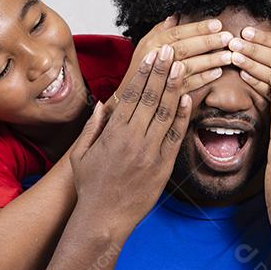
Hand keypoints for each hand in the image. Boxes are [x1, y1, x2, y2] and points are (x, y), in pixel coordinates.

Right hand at [71, 44, 192, 232]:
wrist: (104, 218)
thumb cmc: (90, 187)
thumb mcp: (82, 154)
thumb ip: (92, 127)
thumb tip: (103, 103)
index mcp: (112, 133)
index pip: (130, 95)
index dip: (143, 73)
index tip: (151, 56)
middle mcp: (132, 139)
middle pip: (150, 98)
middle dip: (161, 72)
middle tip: (170, 51)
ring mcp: (150, 153)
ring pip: (165, 113)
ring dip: (174, 88)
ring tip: (182, 66)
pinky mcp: (163, 167)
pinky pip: (176, 137)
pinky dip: (182, 117)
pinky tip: (189, 98)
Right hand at [106, 15, 232, 114]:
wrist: (129, 99)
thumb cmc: (140, 69)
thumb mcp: (145, 45)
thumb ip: (161, 30)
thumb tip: (176, 14)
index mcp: (152, 44)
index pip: (177, 32)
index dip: (198, 28)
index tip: (217, 24)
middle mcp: (155, 59)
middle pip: (184, 48)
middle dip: (208, 42)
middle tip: (228, 38)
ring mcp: (161, 78)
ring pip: (189, 66)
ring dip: (210, 61)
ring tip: (228, 56)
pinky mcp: (167, 95)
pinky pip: (188, 85)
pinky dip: (204, 79)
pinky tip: (217, 73)